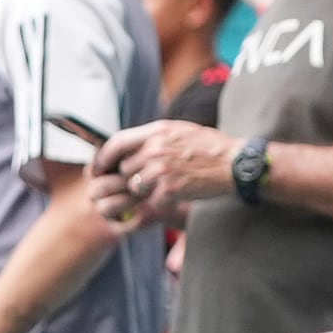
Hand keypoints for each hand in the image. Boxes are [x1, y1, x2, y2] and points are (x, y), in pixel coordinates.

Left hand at [95, 120, 234, 228]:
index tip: (98, 168)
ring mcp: (162, 170)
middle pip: (124, 168)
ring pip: (135, 185)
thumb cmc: (209, 146)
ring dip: (145, 190)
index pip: (116, 142)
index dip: (103, 157)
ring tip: (164, 185)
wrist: (235, 163)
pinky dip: (161, 201)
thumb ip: (154, 136)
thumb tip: (130, 144)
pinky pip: (153, 200)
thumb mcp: (179, 130)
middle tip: (143, 181)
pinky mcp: (170, 189)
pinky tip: (176, 194)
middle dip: (130, 176)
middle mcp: (155, 149)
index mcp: (156, 132)